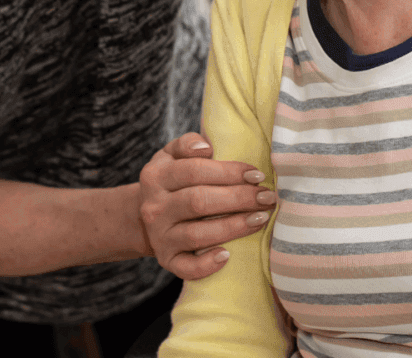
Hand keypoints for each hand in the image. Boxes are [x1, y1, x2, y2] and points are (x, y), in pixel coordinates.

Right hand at [138, 132, 275, 279]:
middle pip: (198, 201)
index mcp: (156, 176)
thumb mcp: (170, 155)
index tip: (257, 174)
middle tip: (267, 197)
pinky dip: (207, 264)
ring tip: (261, 219)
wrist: (144, 217)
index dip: (229, 172)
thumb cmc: (171, 181)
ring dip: (233, 227)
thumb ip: (187, 144)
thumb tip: (207, 147)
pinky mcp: (167, 260)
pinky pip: (186, 268)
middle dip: (238, 199)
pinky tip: (228, 256)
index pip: (194, 170)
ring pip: (197, 234)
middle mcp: (155, 207)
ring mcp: (160, 236)